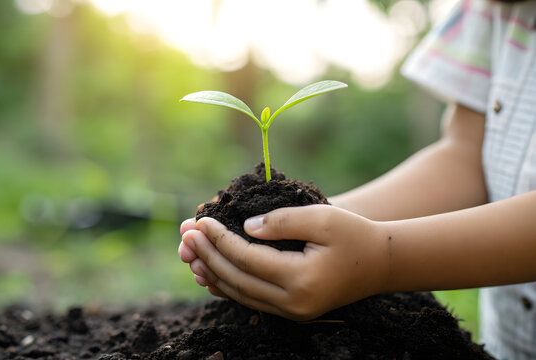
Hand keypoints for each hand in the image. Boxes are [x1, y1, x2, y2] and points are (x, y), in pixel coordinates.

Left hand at [179, 205, 389, 320]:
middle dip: (208, 255)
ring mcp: (293, 312)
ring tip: (191, 253)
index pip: (246, 258)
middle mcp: (293, 303)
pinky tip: (212, 272)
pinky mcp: (293, 310)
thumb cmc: (354, 234)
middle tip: (186, 234)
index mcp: (301, 280)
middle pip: (237, 279)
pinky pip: (252, 299)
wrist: (380, 263)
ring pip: (240, 294)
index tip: (201, 220)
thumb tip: (245, 227)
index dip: (220, 238)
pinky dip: (230, 285)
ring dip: (213, 272)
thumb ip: (281, 221)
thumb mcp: (321, 218)